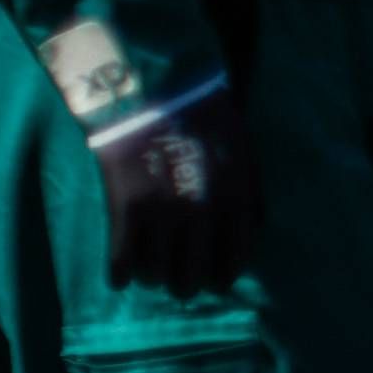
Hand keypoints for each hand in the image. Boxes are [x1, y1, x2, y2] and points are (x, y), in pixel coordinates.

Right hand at [92, 83, 257, 296]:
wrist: (156, 88)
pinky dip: (121, 273)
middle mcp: (204, 212)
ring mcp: (164, 211)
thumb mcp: (244, 152)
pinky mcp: (127, 205)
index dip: (224, 276)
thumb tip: (253, 232)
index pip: (235, 256)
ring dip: (154, 278)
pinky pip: (123, 257)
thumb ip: (252, 192)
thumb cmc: (205, 117)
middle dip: (186, 284)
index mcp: (237, 198)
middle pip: (194, 272)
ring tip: (150, 274)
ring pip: (157, 271)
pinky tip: (119, 279)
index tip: (215, 284)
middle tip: (180, 284)